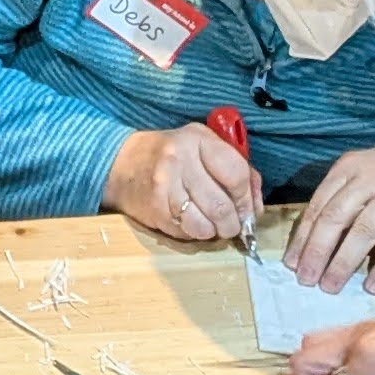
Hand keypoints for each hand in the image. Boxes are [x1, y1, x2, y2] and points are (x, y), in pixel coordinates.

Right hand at [104, 121, 261, 246]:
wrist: (119, 163)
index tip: (249, 209)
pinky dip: (196, 233)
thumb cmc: (170, 154)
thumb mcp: (203, 145)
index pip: (236, 174)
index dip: (247, 198)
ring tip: (214, 225)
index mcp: (198, 140)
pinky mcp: (154, 211)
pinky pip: (186, 233)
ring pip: (205, 226)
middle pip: (222, 206)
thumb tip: (255, 206)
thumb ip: (236, 168)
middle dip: (234, 223)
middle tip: (233, 224)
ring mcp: (165, 188)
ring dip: (215, 232)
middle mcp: (180, 162)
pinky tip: (193, 223)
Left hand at [291, 139, 374, 293]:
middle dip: (318, 251)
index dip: (303, 237)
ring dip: (344, 262)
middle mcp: (368, 181)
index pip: (319, 206)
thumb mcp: (359, 172)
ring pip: (363, 232)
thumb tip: (310, 241)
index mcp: (347, 169)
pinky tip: (372, 287)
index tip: (291, 263)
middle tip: (306, 279)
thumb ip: (338, 197)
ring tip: (331, 286)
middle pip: (336, 218)